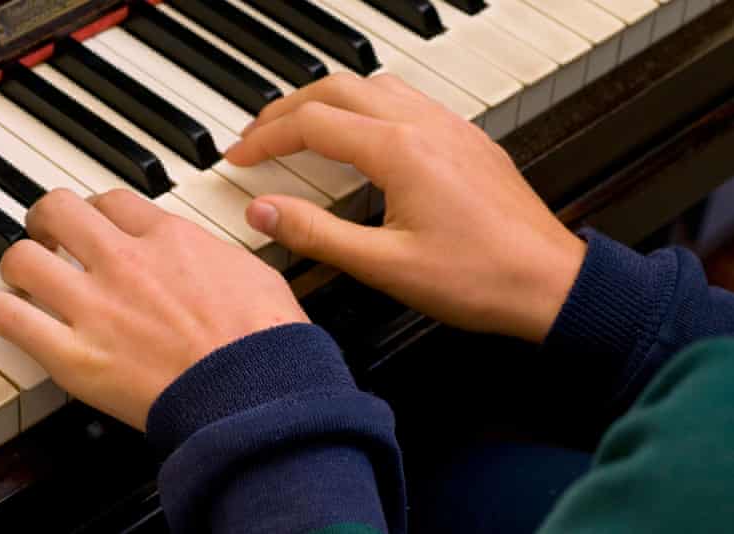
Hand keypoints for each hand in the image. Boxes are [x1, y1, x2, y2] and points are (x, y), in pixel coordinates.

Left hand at [0, 189, 307, 429]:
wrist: (254, 393)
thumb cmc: (265, 342)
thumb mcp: (256, 273)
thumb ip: (220, 252)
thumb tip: (212, 251)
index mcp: (170, 238)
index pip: (115, 201)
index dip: (99, 208)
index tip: (99, 221)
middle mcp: (124, 260)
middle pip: (61, 210)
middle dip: (50, 217)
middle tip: (50, 231)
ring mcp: (93, 305)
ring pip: (26, 255)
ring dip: (20, 257)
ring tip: (21, 268)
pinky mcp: (72, 354)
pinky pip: (4, 315)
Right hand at [228, 73, 585, 342]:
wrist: (551, 284)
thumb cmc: (479, 279)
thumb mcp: (384, 266)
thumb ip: (315, 234)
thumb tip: (261, 211)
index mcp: (399, 150)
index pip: (312, 124)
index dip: (265, 138)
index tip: (238, 157)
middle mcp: (425, 125)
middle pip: (337, 88)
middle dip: (287, 108)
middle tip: (256, 135)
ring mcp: (450, 127)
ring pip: (373, 85)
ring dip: (328, 99)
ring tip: (300, 128)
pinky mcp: (467, 140)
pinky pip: (406, 100)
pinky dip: (366, 106)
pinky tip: (362, 136)